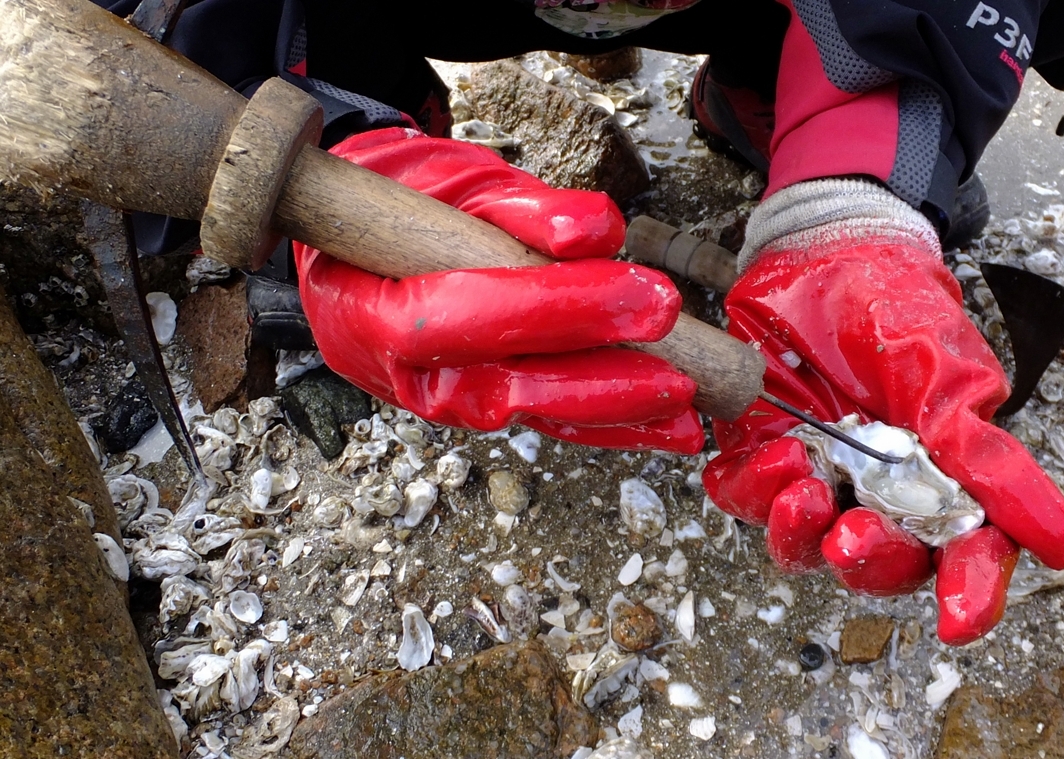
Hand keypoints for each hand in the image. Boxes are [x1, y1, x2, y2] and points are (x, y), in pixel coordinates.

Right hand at [294, 128, 703, 452]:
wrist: (358, 231)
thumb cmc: (404, 195)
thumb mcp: (450, 178)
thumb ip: (520, 205)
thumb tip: (594, 234)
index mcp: (369, 308)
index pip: (465, 318)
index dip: (556, 311)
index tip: (639, 294)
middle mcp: (397, 370)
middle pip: (499, 388)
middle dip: (598, 381)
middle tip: (679, 371)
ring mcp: (431, 397)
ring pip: (525, 417)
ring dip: (611, 419)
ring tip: (685, 419)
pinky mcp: (468, 406)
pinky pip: (538, 420)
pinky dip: (602, 423)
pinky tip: (662, 427)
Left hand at [703, 180, 1063, 643]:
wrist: (820, 249)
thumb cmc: (896, 306)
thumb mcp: (949, 378)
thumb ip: (988, 463)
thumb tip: (1059, 544)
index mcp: (939, 480)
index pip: (962, 554)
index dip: (967, 593)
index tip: (958, 621)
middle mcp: (876, 492)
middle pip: (877, 565)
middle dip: (867, 560)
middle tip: (852, 535)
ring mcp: (814, 476)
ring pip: (802, 546)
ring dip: (800, 529)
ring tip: (801, 481)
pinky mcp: (755, 452)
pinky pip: (743, 499)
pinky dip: (752, 489)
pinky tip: (771, 452)